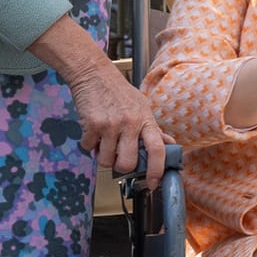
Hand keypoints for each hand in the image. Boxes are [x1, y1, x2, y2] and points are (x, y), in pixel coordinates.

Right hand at [66, 64, 168, 188]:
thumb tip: (168, 144)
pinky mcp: (92, 125)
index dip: (157, 169)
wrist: (94, 74)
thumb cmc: (119, 92)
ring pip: (105, 160)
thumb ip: (153, 128)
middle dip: (120, 167)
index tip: (154, 182)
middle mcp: (130, 123)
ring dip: (102, 156)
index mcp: (146, 120)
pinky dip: (88, 144)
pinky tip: (93, 132)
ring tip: (103, 142)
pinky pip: (88, 148)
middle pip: (127, 163)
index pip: (157, 149)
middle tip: (117, 158)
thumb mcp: (142, 106)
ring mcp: (111, 125)